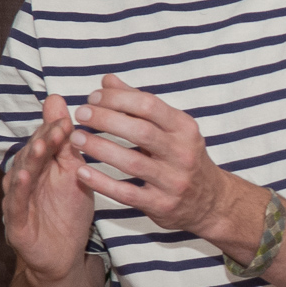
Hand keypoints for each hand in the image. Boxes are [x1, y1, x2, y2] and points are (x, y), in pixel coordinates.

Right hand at [3, 94, 95, 279]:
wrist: (64, 254)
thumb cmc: (68, 211)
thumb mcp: (74, 173)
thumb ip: (66, 142)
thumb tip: (58, 101)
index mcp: (38, 167)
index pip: (44, 143)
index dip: (53, 130)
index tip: (67, 117)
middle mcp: (24, 180)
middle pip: (31, 156)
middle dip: (43, 141)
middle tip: (57, 126)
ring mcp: (18, 201)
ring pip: (21, 177)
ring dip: (29, 161)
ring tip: (40, 146)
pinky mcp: (16, 223)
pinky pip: (16, 204)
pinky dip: (18, 190)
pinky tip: (23, 177)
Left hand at [68, 75, 227, 232]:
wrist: (210, 201)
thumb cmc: (183, 157)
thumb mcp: (171, 128)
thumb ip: (138, 104)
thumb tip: (108, 81)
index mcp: (185, 128)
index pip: (149, 105)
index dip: (118, 98)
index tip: (93, 97)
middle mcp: (183, 153)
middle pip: (141, 131)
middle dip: (106, 119)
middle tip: (80, 114)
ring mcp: (173, 181)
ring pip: (132, 162)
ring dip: (99, 148)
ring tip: (75, 139)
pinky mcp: (162, 205)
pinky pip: (126, 193)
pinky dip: (101, 182)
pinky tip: (82, 172)